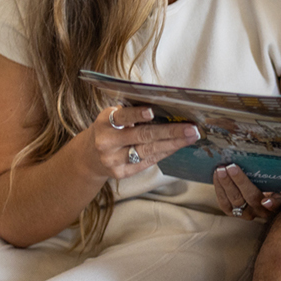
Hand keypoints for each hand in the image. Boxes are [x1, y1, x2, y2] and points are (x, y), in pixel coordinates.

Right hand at [85, 106, 201, 180]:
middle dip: (169, 132)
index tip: (152, 112)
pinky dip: (164, 152)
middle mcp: (107, 142)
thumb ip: (131, 113)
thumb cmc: (109, 130)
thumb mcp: (112, 118)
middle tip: (191, 128)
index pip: (122, 117)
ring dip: (173, 144)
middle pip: (142, 136)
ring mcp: (114, 160)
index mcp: (105, 122)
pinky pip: (148, 162)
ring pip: (148, 151)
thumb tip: (165, 108)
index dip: (137, 115)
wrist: (89, 157)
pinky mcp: (121, 173)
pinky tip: (178, 146)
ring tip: (191, 137)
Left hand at [212, 164, 280, 223]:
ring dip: (226, 184)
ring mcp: (246, 214)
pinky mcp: (232, 213)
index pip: (277, 204)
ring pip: (235, 201)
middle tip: (231, 167)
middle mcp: (262, 212)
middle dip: (240, 182)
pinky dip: (219, 189)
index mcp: (278, 204)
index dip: (272, 203)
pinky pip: (224, 203)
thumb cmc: (273, 187)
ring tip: (220, 170)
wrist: (259, 197)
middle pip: (251, 198)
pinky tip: (216, 176)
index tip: (266, 200)